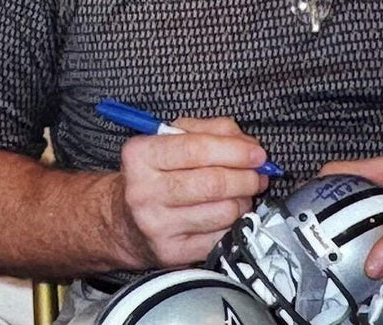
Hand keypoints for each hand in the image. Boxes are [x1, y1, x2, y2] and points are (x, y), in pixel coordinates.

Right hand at [117, 117, 269, 267]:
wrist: (125, 220)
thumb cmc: (154, 174)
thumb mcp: (171, 140)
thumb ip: (210, 131)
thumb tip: (247, 144)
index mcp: (140, 155)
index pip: (197, 149)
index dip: (235, 151)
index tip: (257, 153)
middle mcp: (144, 190)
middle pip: (213, 183)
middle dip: (246, 177)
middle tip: (257, 174)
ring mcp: (157, 224)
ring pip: (223, 212)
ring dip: (243, 201)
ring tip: (240, 194)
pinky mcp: (171, 252)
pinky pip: (221, 237)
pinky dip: (234, 224)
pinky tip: (227, 214)